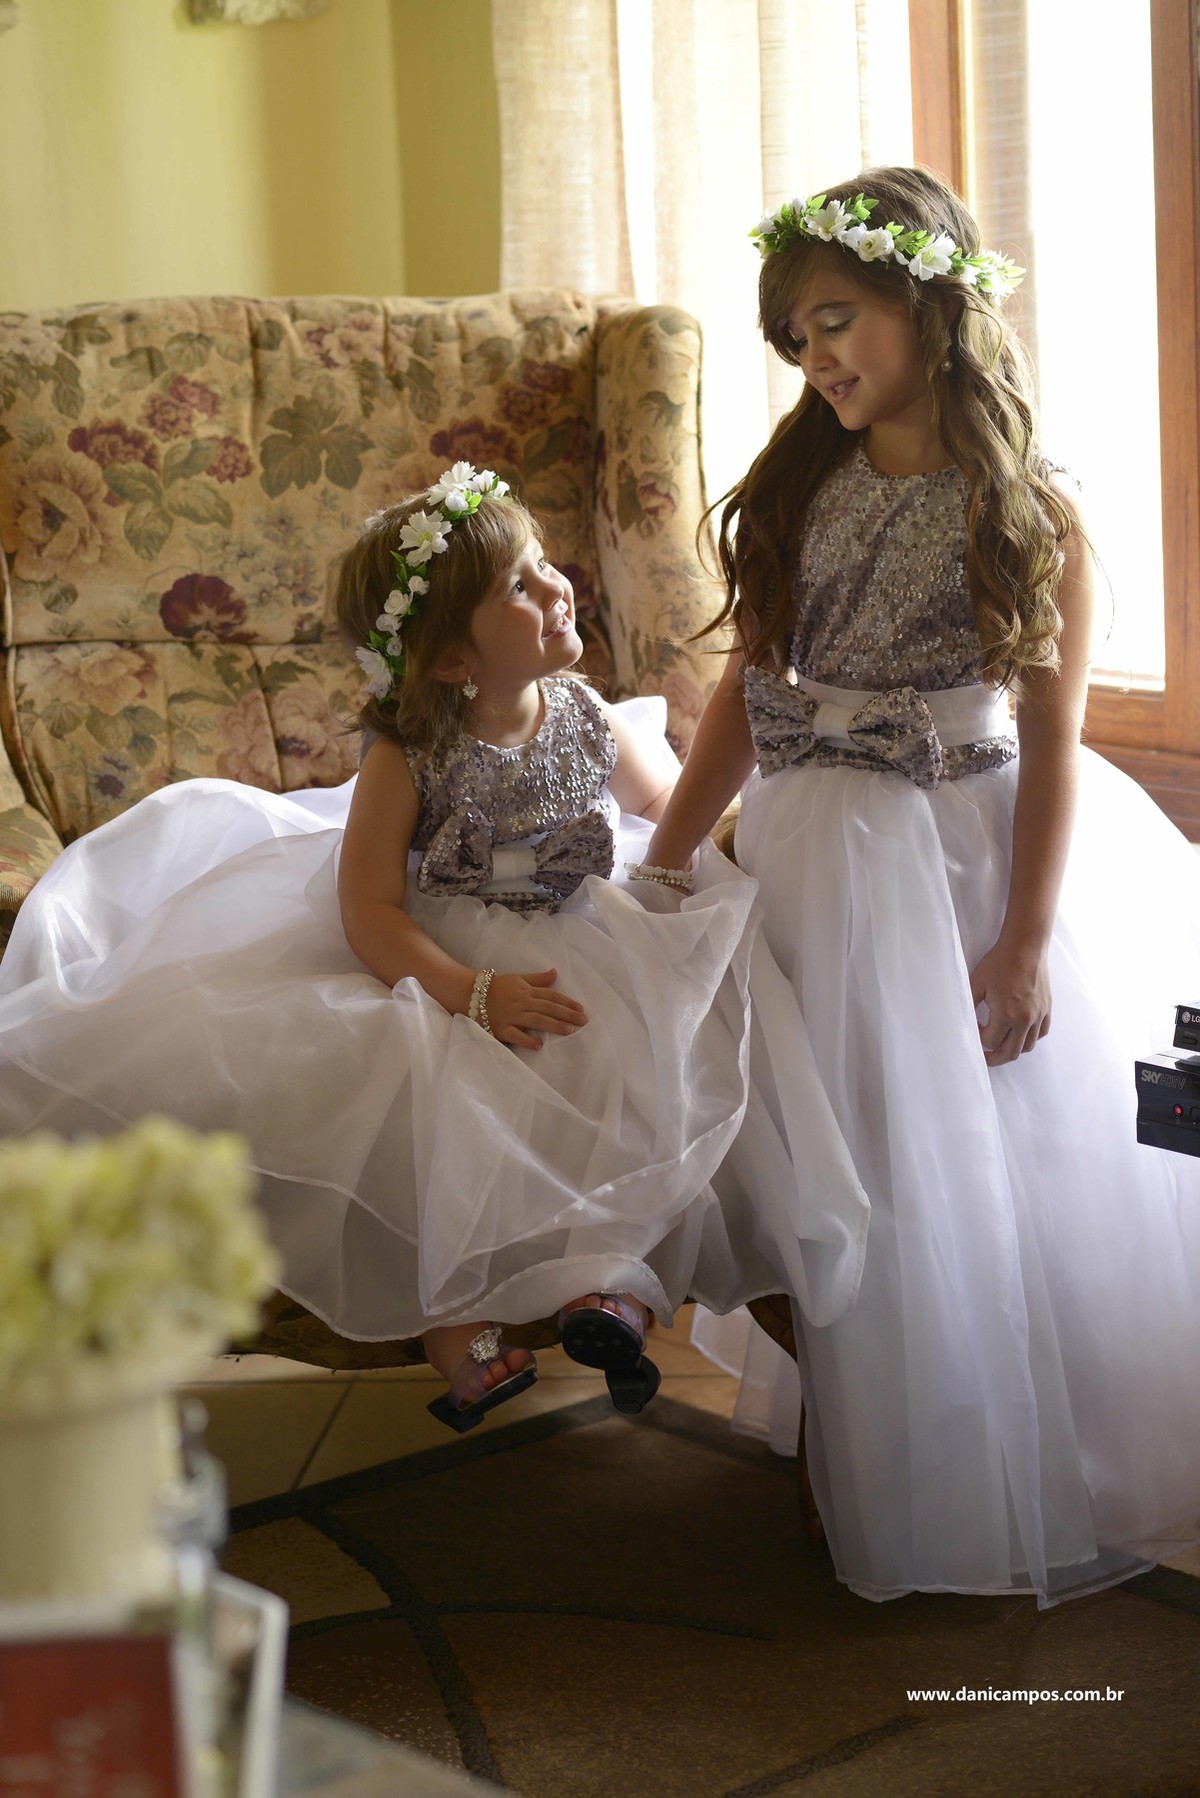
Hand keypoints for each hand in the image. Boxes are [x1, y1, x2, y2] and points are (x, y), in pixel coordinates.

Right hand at [485, 967, 586, 1049]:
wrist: (469, 993)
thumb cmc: (496, 987)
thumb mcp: (518, 979)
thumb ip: (538, 979)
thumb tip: (555, 973)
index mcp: (526, 991)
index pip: (551, 996)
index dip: (567, 1002)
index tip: (581, 1009)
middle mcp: (521, 1003)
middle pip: (547, 1008)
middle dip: (566, 1014)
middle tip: (583, 1021)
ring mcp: (511, 1016)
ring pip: (535, 1020)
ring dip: (553, 1025)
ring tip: (569, 1031)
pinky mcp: (500, 1029)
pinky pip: (515, 1035)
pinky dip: (526, 1040)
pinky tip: (539, 1045)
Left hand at [968, 938, 1050, 1065]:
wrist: (1025, 947)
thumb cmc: (999, 963)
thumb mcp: (976, 984)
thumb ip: (970, 1006)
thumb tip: (965, 1023)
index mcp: (1006, 1014)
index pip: (991, 1041)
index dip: (979, 1037)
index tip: (975, 1025)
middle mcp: (1026, 1019)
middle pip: (1011, 1052)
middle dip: (996, 1058)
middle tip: (986, 1058)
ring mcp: (1039, 1015)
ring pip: (1028, 1046)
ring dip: (1014, 1049)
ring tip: (1002, 1046)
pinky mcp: (1047, 1009)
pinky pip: (1041, 1033)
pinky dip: (1030, 1038)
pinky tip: (1019, 1033)